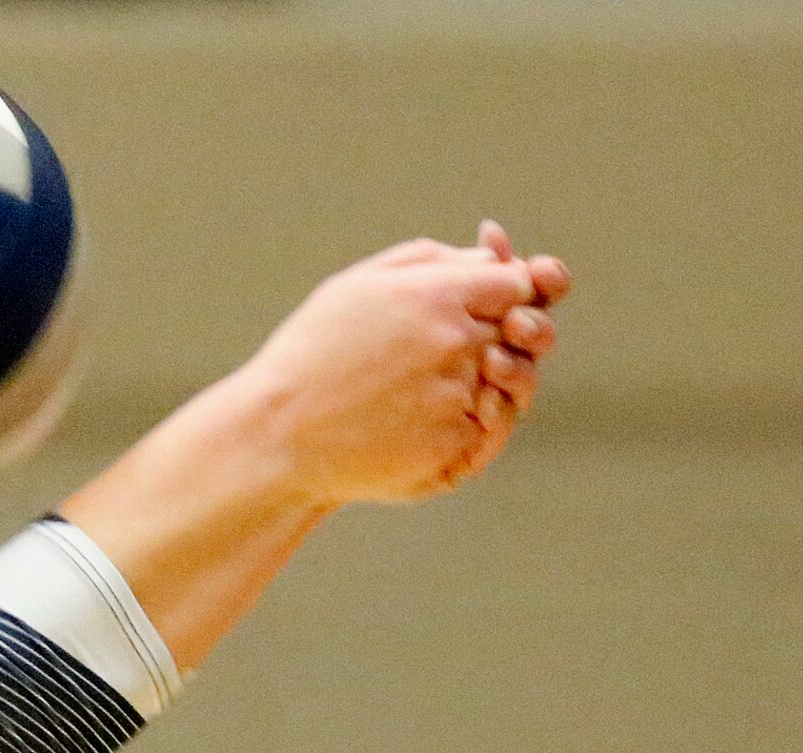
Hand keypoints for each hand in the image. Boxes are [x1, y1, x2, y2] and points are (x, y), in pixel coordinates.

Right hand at [239, 219, 571, 506]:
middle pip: (525, 330)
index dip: (511, 294)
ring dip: (494, 382)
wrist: (277, 436)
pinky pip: (493, 429)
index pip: (519, 283)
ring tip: (441, 386)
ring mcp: (460, 397)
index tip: (489, 306)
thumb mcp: (358, 286)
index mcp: (437, 294)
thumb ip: (431, 261)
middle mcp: (456, 343)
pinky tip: (428, 422)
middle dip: (508, 336)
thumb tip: (493, 256)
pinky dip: (474, 424)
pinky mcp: (456, 446)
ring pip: (515, 383)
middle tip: (466, 351)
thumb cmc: (314, 356)